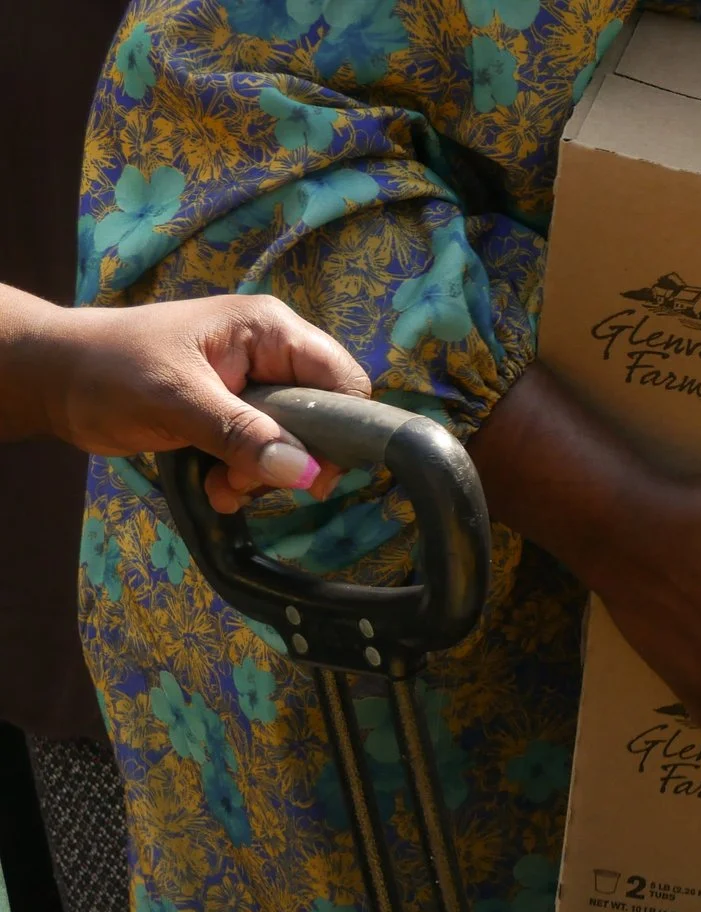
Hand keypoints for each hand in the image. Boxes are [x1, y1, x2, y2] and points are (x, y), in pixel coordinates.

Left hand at [0, 288, 369, 510]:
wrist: (54, 380)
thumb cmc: (110, 370)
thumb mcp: (178, 400)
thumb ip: (243, 434)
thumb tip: (307, 473)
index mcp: (269, 331)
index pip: (342, 380)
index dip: (339, 430)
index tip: (309, 471)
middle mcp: (270, 355)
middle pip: (322, 418)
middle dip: (291, 460)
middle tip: (250, 479)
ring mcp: (253, 385)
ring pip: (295, 444)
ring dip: (263, 476)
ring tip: (225, 485)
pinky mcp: (234, 413)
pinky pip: (264, 452)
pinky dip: (246, 476)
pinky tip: (216, 486)